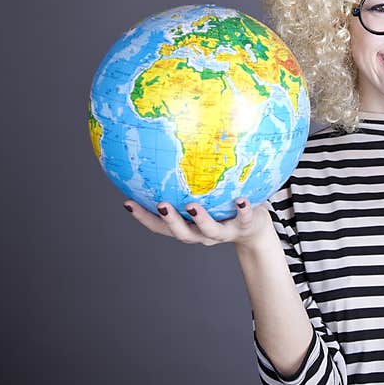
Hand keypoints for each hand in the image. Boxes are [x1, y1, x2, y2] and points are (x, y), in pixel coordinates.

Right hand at [123, 198, 273, 247]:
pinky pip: (244, 218)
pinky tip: (240, 199)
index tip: (128, 203)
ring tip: (192, 206)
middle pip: (182, 233)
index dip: (144, 217)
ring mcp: (224, 231)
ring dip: (201, 219)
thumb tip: (165, 151)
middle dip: (170, 220)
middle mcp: (202, 233)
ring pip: (210, 230)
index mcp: (189, 226)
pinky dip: (242, 210)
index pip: (161, 226)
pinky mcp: (245, 225)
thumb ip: (187, 183)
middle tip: (160, 205)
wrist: (256, 230)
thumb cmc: (223, 208)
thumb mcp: (205, 197)